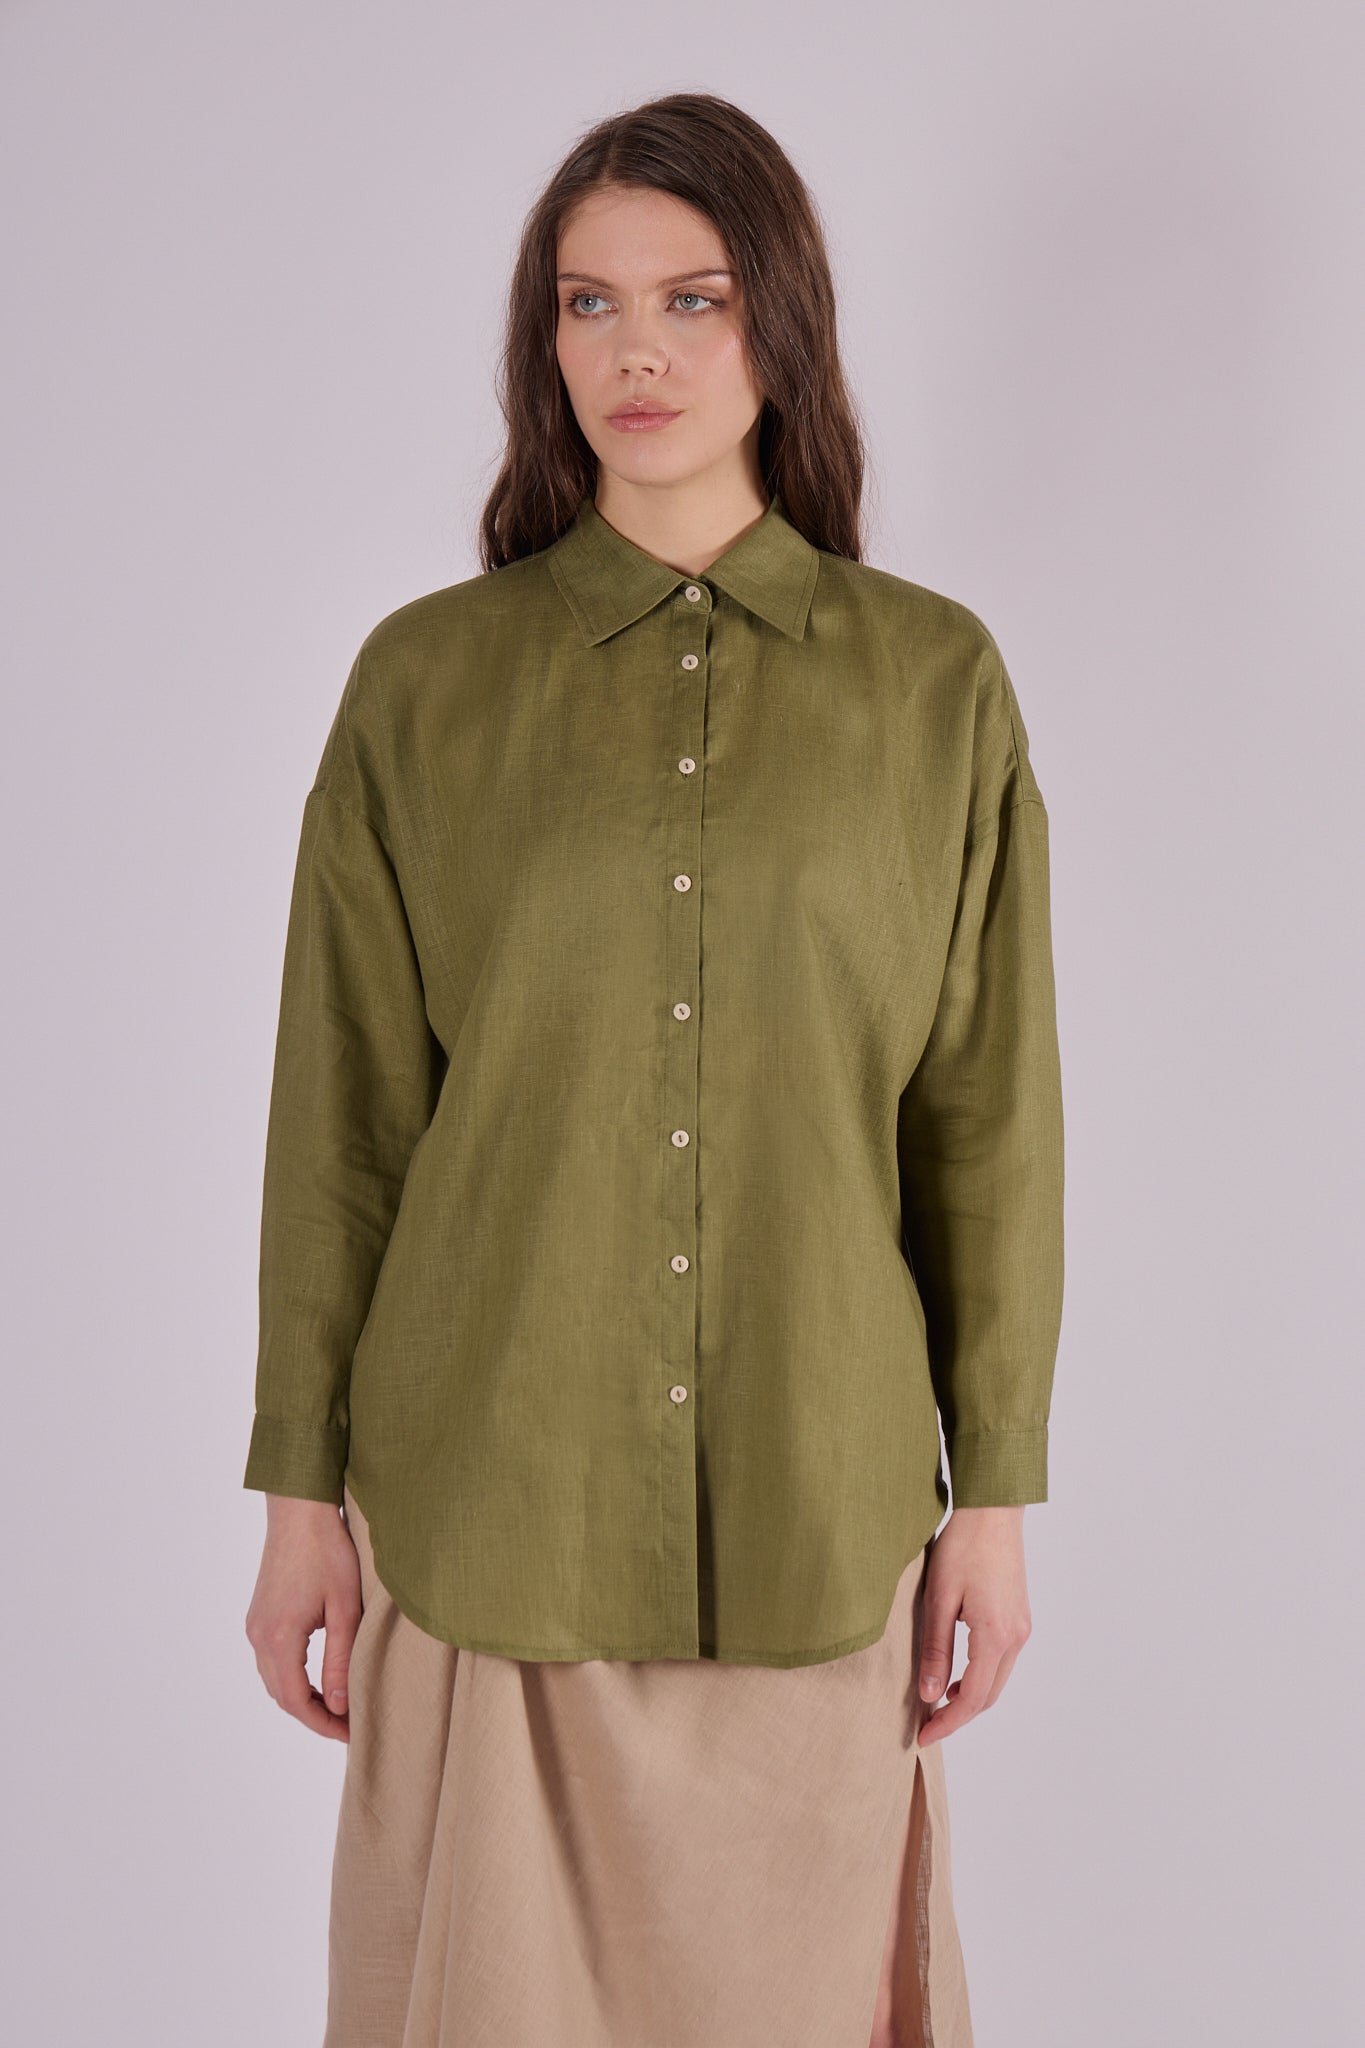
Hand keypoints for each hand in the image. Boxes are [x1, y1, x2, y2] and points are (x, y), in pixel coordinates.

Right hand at [244, 1495, 361, 1741]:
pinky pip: (271, 1661)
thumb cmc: (327, 1552)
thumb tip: (340, 1705)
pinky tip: (318, 1677)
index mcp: (279, 1637)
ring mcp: (255, 1625)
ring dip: (302, 1698)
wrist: (299, 1511)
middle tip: (348, 1725)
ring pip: (274, 1680)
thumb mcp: (344, 1608)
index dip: (323, 1724)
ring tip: (338, 1705)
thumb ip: (340, 1660)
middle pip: (282, 1696)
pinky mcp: (259, 1615)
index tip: (351, 1733)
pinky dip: (292, 1677)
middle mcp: (258, 1636)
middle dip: (314, 1716)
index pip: (297, 1701)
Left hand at [915, 1504, 1030, 1745]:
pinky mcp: (1020, 1617)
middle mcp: (1016, 1637)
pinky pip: (1002, 1661)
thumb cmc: (962, 1548)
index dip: (948, 1723)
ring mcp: (1022, 1627)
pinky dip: (981, 1676)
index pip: (973, 1698)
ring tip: (936, 1702)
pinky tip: (957, 1674)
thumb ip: (936, 1651)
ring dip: (971, 1697)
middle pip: (990, 1696)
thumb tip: (930, 1696)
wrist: (992, 1511)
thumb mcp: (939, 1599)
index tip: (922, 1737)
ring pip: (998, 1680)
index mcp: (996, 1636)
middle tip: (926, 1726)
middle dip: (959, 1716)